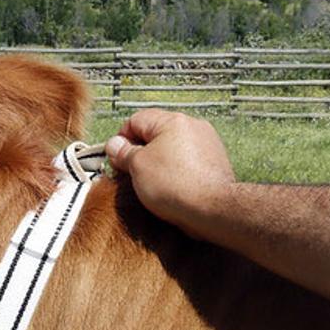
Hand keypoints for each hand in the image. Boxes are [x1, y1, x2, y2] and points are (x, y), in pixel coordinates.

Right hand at [104, 110, 235, 236]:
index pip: (136, 120)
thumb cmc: (175, 186)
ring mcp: (207, 143)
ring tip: (153, 183)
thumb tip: (114, 145)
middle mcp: (192, 126)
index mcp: (172, 120)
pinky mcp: (215, 161)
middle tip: (132, 173)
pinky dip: (177, 171)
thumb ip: (123, 152)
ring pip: (172, 147)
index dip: (121, 139)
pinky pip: (188, 161)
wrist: (212, 209)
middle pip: (155, 133)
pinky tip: (172, 187)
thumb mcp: (137, 167)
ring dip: (159, 162)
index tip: (117, 158)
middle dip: (141, 152)